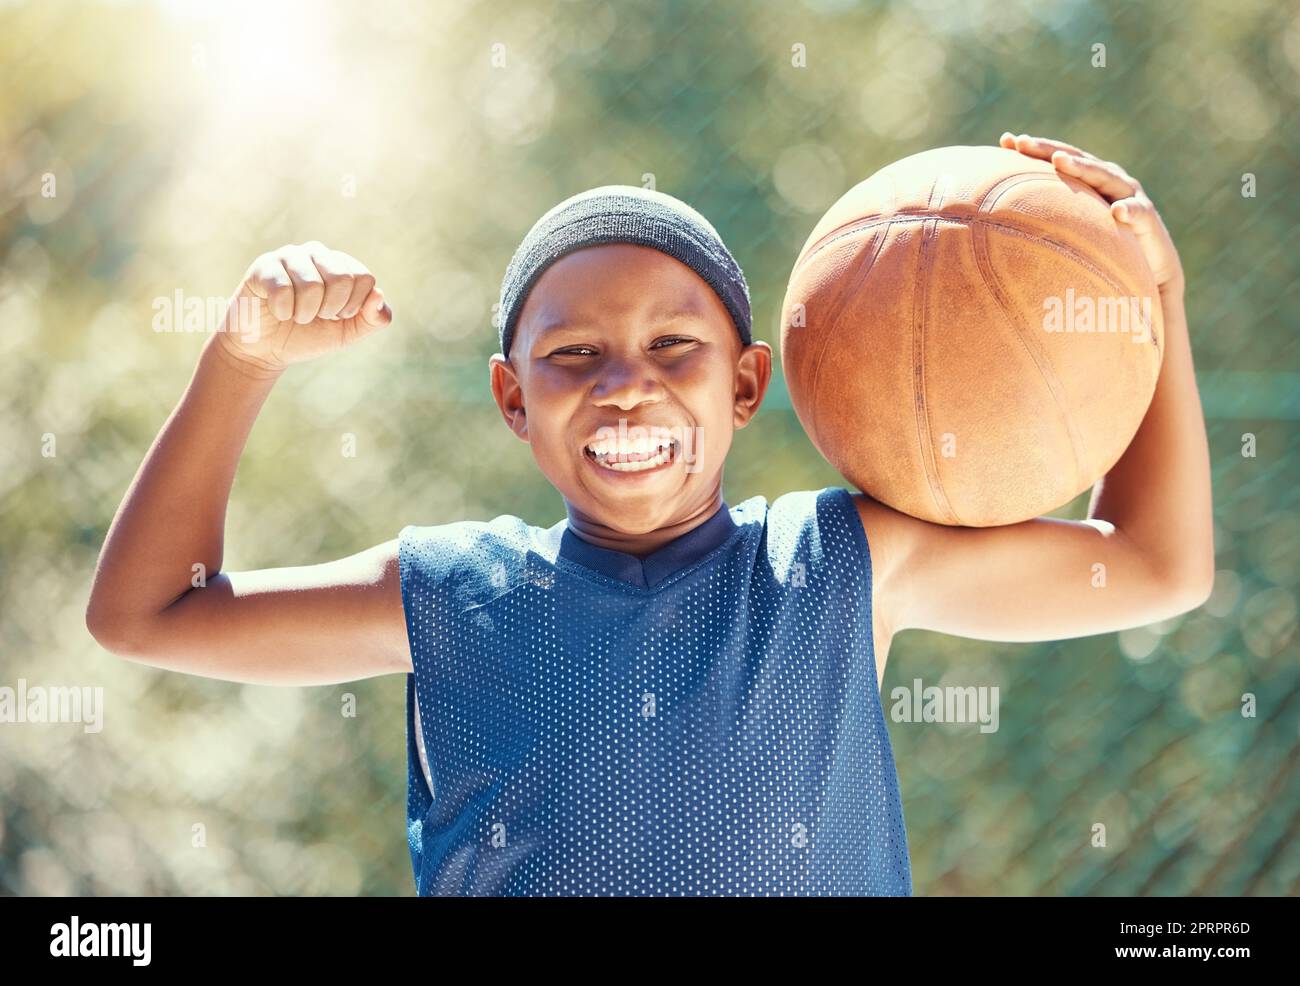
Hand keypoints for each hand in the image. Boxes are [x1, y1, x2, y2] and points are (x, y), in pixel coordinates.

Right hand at [216, 241, 392, 372]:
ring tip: (295, 315)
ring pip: (312, 285)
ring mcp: (288, 256)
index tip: (335, 315)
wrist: (265, 350)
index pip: (364, 277)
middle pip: (342, 278)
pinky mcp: (262, 266)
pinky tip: (277, 311)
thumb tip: (378, 295)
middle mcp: (316, 252)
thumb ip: (373, 318)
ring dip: (304, 314)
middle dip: (329, 309)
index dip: (353, 306)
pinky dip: (283, 311)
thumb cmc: (308, 335)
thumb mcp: (348, 332)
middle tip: (314, 315)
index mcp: (340, 264)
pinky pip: (283, 290)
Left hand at [999, 132, 1184, 297]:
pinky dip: (1129, 210)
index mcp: (1089, 180)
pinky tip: (1117, 212)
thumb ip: (1048, 219)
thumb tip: (1000, 221)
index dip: (1034, 149)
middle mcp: (1110, 180)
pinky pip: (1138, 214)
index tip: (1005, 140)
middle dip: (1048, 149)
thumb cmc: (1105, 246)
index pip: (1059, 158)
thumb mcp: (1074, 230)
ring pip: (1105, 177)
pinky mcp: (1147, 220)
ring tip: (1058, 161)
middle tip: (1022, 142)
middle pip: (1077, 160)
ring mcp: (1130, 197)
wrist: (1149, 268)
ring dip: (1082, 168)